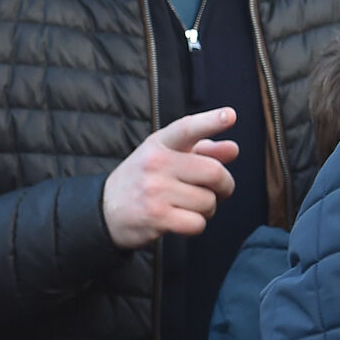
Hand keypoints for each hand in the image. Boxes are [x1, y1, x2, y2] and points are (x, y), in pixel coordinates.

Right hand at [103, 107, 238, 248]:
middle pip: (214, 172)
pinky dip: (196, 224)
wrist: (105, 210)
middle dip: (225, 186)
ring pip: (208, 202)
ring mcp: (155, 190)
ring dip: (207, 209)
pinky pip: (197, 223)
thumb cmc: (144, 180)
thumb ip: (202, 151)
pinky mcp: (156, 217)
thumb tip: (233, 149)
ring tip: (189, 206)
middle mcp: (156, 163)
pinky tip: (182, 219)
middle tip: (217, 190)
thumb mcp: (166, 157)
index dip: (211, 121)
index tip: (231, 115)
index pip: (187, 128)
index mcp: (159, 143)